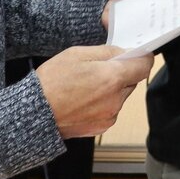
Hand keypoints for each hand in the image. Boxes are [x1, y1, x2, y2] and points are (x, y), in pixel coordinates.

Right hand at [36, 45, 153, 137]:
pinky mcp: (102, 127)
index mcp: (112, 79)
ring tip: (86, 85)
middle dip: (121, 73)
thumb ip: (107, 52)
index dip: (141, 58)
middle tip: (99, 68)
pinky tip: (84, 99)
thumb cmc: (52, 82)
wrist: (35, 114)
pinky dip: (103, 102)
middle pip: (132, 81)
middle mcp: (116, 99)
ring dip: (111, 89)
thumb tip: (125, 52)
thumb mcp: (77, 54)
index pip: (144, 66)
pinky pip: (111, 109)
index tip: (133, 54)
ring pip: (121, 95)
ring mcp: (110, 115)